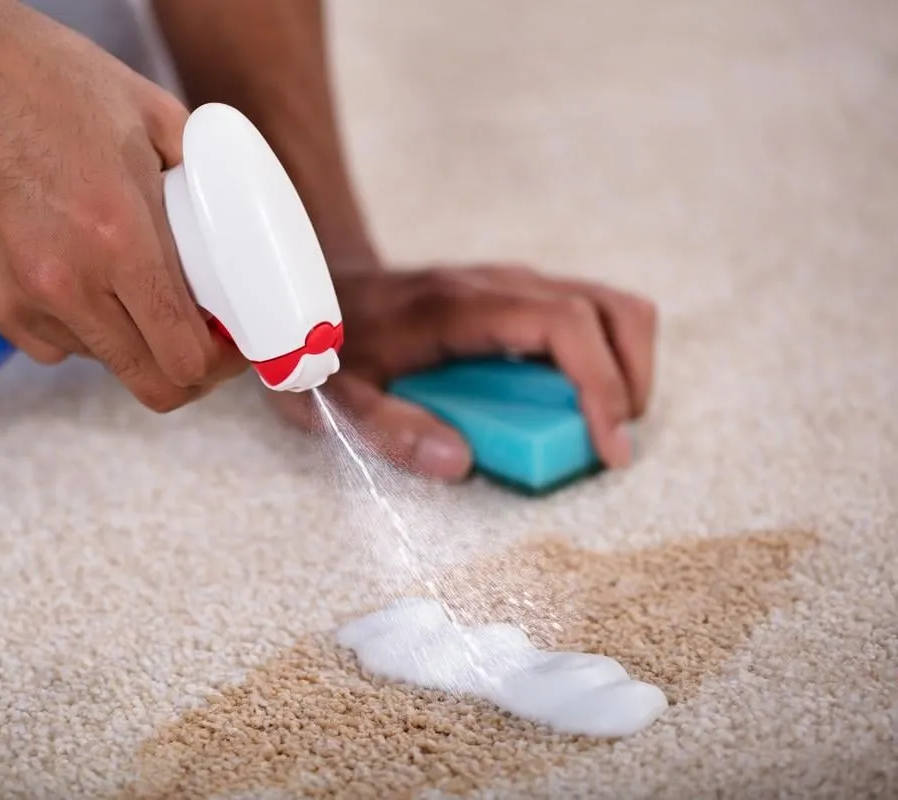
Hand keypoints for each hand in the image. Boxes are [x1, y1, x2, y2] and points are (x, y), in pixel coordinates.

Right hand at [0, 2, 245, 410]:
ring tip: (128, 282)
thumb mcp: (144, 109)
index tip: (230, 344)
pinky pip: (47, 340)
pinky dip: (74, 323)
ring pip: (98, 359)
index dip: (221, 363)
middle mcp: (65, 285)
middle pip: (148, 382)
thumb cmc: (31, 76)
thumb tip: (233, 216)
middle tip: (198, 336)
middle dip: (185, 369)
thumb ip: (198, 172)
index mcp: (118, 238)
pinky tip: (75, 270)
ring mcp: (15, 300)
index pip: (185, 357)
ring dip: (127, 337)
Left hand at [267, 265, 657, 480]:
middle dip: (630, 381)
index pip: (565, 323)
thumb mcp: (333, 397)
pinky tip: (576, 405)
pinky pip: (587, 318)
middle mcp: (498, 284)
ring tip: (601, 428)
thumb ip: (387, 428)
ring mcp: (513, 285)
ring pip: (609, 308)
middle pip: (610, 309)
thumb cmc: (327, 344)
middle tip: (610, 445)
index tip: (608, 447)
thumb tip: (457, 463)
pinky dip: (604, 361)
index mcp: (459, 307)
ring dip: (625, 369)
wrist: (317, 285)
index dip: (602, 383)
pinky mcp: (518, 297)